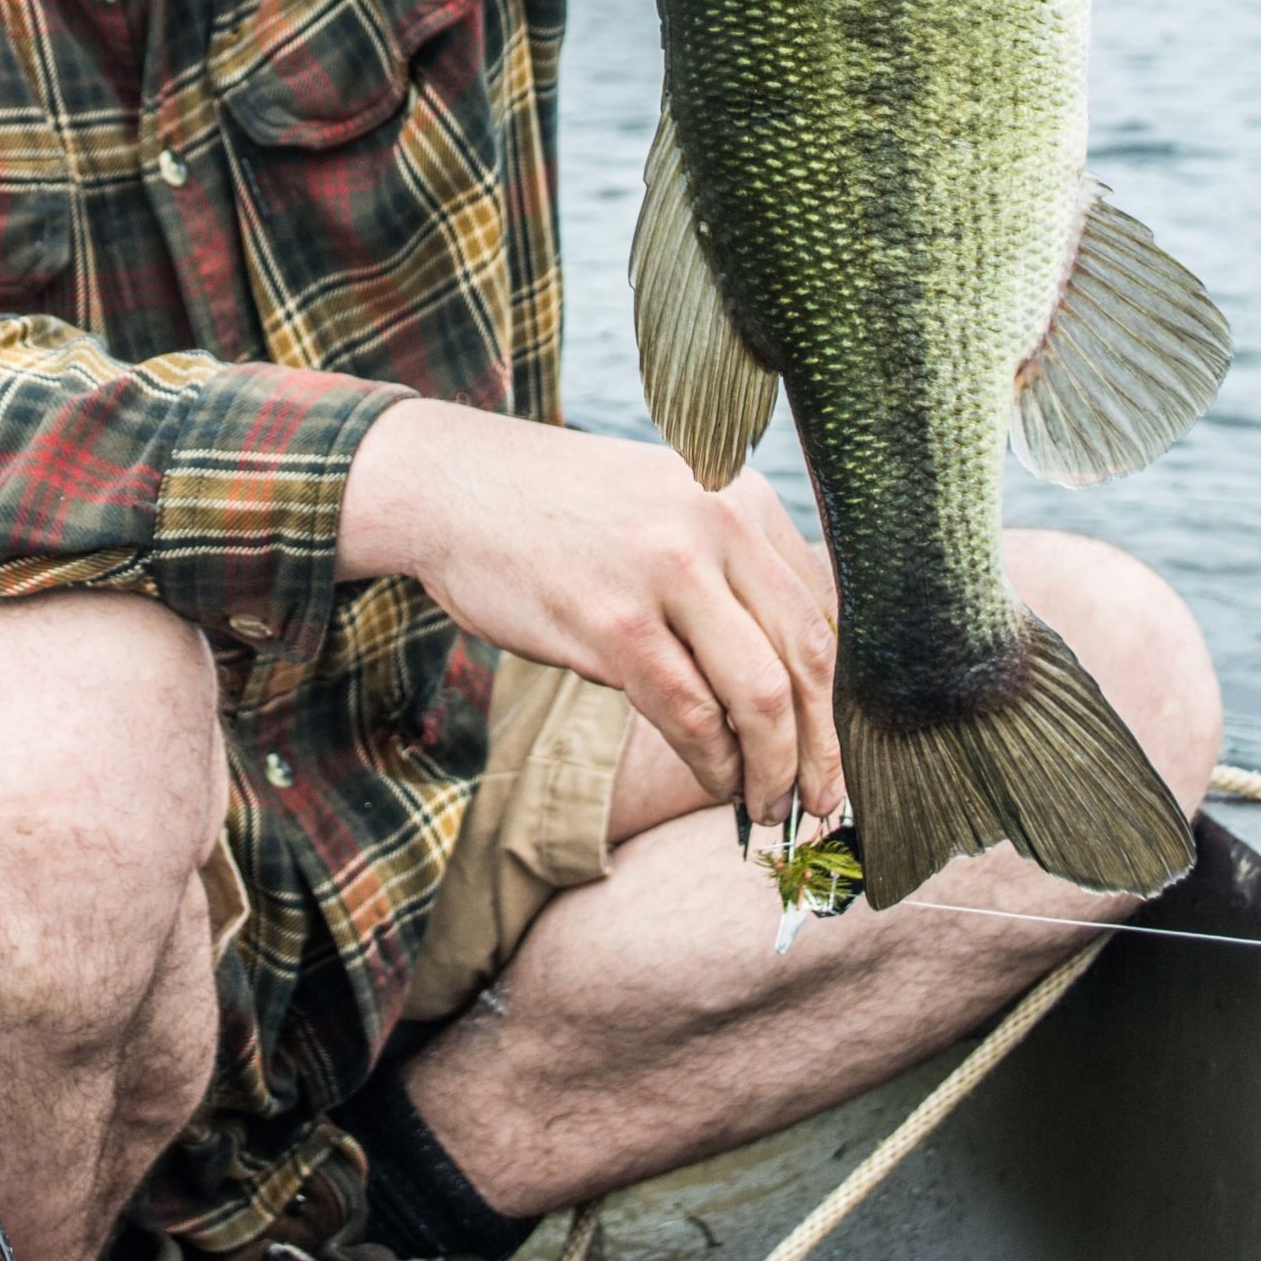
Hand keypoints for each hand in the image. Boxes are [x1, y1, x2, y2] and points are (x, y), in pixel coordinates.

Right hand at [338, 398, 841, 824]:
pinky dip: (714, 764)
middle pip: (808, 657)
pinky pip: (691, 715)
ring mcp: (665, 572)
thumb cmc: (558, 510)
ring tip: (769, 806)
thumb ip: (728, 565)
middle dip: (822, 745)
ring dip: (774, 769)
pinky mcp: (613, 623)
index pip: (824, 610)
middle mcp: (716, 525)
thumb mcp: (663, 506)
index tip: (837, 745)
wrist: (452, 486)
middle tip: (822, 800)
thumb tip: (794, 673)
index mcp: (738, 496)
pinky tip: (716, 783)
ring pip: (762, 696)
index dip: (840, 693)